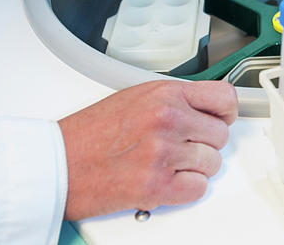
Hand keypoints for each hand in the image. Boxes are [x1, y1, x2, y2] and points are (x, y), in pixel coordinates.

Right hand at [58, 80, 237, 219]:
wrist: (58, 163)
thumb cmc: (90, 133)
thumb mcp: (136, 97)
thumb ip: (174, 101)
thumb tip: (205, 110)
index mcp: (165, 94)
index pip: (224, 98)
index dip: (225, 113)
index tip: (219, 120)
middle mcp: (168, 119)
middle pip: (220, 135)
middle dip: (204, 144)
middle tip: (181, 148)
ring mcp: (163, 152)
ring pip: (212, 163)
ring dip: (194, 168)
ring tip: (167, 164)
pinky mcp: (157, 184)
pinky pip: (198, 188)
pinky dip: (185, 189)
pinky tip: (166, 180)